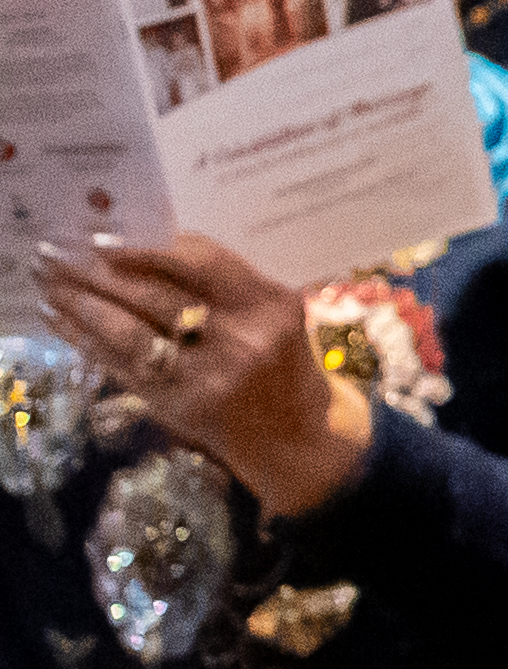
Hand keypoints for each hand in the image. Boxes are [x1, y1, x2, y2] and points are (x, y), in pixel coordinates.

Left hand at [33, 230, 368, 518]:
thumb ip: (224, 283)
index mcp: (268, 304)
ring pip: (130, 331)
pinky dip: (87, 341)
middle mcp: (239, 338)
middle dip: (100, 272)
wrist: (295, 433)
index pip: (201, 262)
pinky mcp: (177, 404)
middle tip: (61, 252)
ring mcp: (205, 375)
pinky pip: (121, 366)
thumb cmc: (281, 361)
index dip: (147, 247)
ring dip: (83, 305)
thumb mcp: (271, 314)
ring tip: (51, 283)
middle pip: (155, 295)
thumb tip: (149, 244)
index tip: (105, 236)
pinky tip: (64, 321)